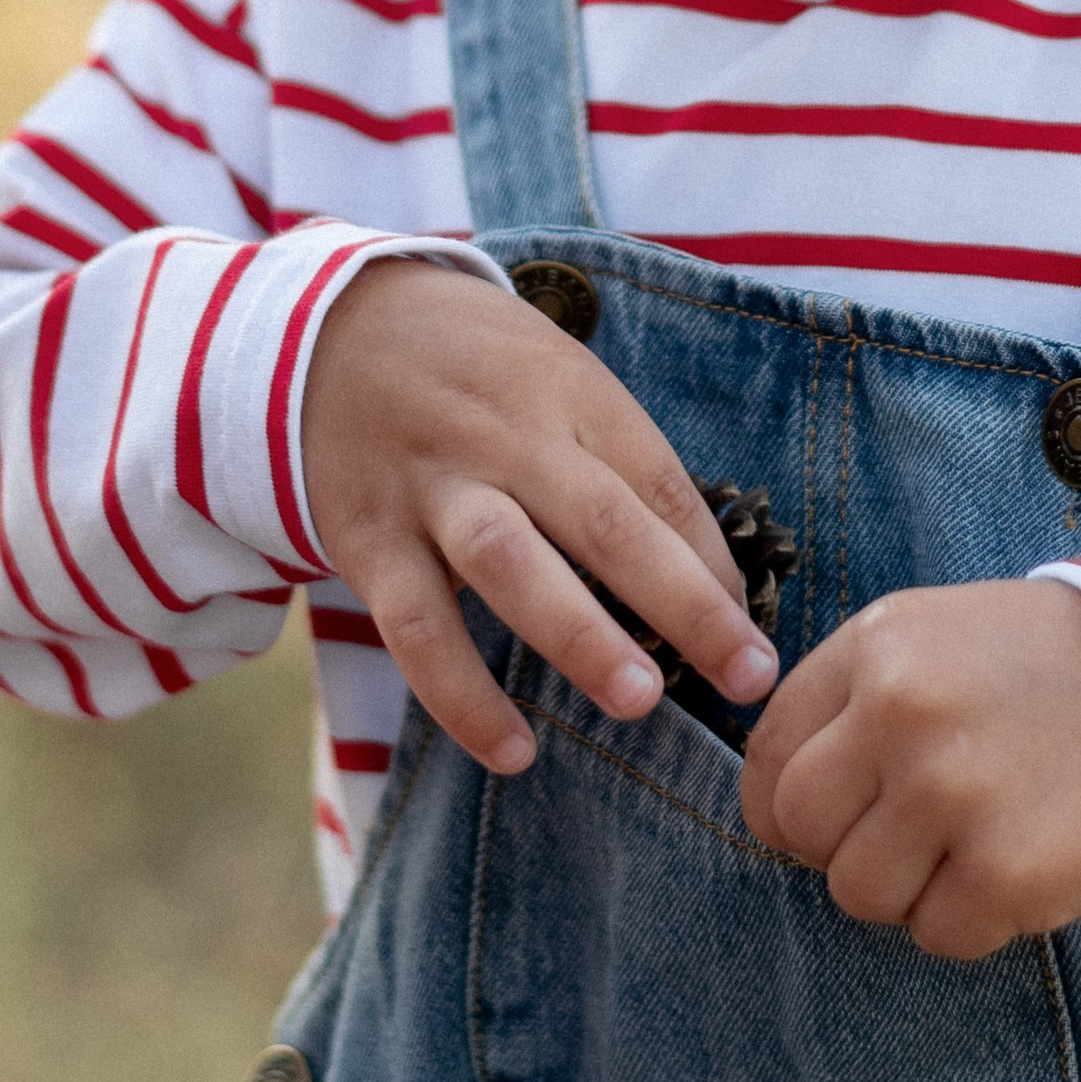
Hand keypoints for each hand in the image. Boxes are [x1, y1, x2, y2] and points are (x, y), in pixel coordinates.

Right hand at [300, 259, 777, 773]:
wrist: (324, 330)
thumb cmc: (475, 371)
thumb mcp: (552, 378)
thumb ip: (615, 460)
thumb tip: (707, 577)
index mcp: (567, 390)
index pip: (658, 481)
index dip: (714, 565)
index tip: (756, 640)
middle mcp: (504, 435)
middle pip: (604, 519)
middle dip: (684, 604)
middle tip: (746, 676)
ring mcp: (433, 487)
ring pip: (511, 563)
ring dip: (579, 635)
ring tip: (640, 702)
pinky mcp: (369, 539)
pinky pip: (416, 626)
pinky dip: (462, 695)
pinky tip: (513, 751)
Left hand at [737, 577, 1080, 959]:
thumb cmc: (1051, 669)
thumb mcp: (935, 637)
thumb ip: (851, 699)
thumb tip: (779, 800)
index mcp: (876, 647)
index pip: (767, 758)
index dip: (788, 806)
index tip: (834, 818)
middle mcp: (902, 712)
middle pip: (800, 830)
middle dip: (844, 848)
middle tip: (913, 836)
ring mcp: (953, 793)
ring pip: (859, 894)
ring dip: (911, 889)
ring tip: (977, 843)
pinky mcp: (1008, 871)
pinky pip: (937, 936)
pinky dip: (975, 920)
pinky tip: (1021, 866)